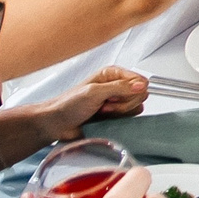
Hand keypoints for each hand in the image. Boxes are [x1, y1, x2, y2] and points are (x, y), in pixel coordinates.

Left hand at [28, 67, 148, 139]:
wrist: (57, 123)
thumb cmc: (69, 104)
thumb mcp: (94, 92)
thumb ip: (119, 88)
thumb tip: (141, 85)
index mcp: (112, 74)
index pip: (139, 80)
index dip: (131, 91)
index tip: (114, 97)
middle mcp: (117, 86)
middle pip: (140, 95)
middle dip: (124, 104)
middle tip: (105, 105)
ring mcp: (117, 102)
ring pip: (136, 108)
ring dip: (120, 113)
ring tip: (102, 112)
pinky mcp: (116, 116)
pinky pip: (130, 119)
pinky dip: (120, 121)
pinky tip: (105, 120)